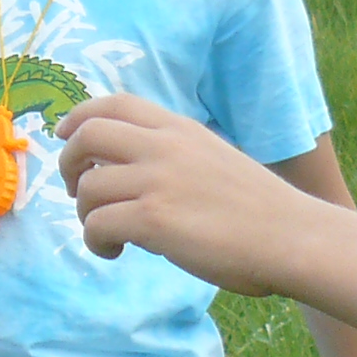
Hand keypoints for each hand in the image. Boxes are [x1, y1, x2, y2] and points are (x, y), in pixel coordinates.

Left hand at [56, 94, 310, 292]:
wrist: (291, 236)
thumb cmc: (258, 209)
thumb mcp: (213, 158)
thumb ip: (173, 156)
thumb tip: (126, 171)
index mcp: (180, 128)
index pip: (115, 103)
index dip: (80, 117)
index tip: (65, 135)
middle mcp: (164, 146)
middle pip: (86, 135)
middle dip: (67, 163)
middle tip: (75, 191)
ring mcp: (157, 181)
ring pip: (86, 187)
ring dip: (84, 214)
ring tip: (108, 234)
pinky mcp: (152, 219)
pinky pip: (96, 225)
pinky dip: (96, 242)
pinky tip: (116, 252)